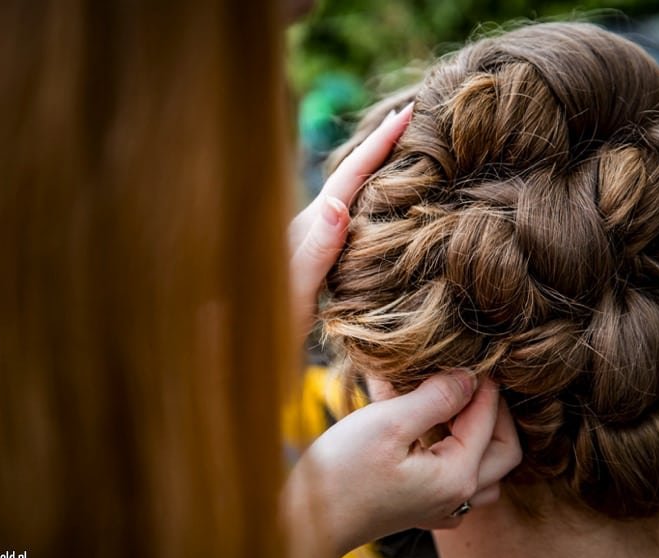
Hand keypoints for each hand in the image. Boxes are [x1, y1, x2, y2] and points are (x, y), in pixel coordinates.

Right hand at [283, 370, 521, 557]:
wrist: (306, 520)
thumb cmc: (341, 473)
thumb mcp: (389, 423)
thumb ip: (436, 398)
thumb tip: (469, 377)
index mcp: (455, 476)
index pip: (488, 420)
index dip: (482, 385)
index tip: (471, 357)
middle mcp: (456, 496)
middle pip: (503, 450)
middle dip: (492, 410)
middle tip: (470, 380)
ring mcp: (439, 506)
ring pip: (485, 467)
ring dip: (478, 431)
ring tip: (452, 402)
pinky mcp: (421, 506)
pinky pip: (457, 477)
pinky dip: (454, 447)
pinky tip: (426, 426)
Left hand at [288, 104, 412, 336]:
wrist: (242, 345)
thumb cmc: (265, 322)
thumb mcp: (295, 289)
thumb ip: (315, 250)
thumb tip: (337, 202)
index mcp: (310, 225)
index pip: (350, 176)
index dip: (380, 143)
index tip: (409, 110)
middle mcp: (313, 226)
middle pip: (353, 175)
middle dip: (383, 146)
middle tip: (416, 116)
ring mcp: (316, 240)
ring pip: (354, 195)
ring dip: (379, 170)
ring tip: (408, 149)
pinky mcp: (319, 257)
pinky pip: (354, 218)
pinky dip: (374, 201)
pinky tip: (385, 204)